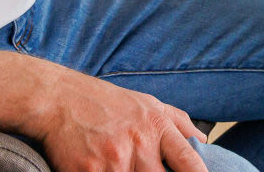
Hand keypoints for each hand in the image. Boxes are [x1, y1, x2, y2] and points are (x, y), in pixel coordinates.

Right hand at [30, 70, 208, 171]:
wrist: (60, 100)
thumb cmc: (107, 104)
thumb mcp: (148, 103)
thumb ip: (178, 123)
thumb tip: (203, 142)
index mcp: (157, 126)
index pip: (188, 160)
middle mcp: (139, 143)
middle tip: (146, 169)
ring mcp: (114, 160)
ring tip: (120, 164)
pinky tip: (103, 169)